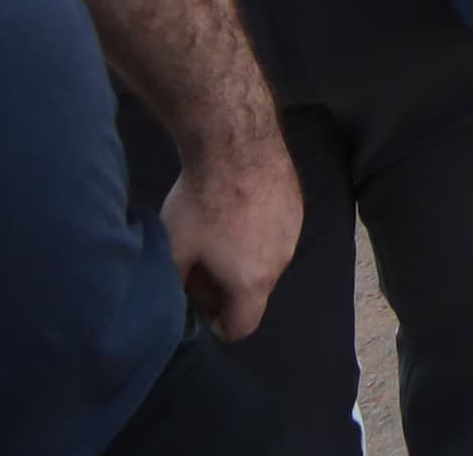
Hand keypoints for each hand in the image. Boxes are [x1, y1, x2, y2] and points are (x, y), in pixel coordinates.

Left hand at [164, 131, 302, 339]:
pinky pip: (276, 234)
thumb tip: (179, 297)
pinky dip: (257, 233)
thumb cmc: (201, 202)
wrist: (236, 144)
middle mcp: (281, 261)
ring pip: (266, 262)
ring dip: (243, 260)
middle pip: (255, 293)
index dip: (217, 327)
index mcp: (252, 282)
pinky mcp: (297, 206)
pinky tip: (236, 209)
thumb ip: (177, 285)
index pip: (242, 327)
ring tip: (217, 234)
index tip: (198, 309)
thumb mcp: (175, 250)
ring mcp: (293, 232)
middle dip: (227, 290)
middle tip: (199, 268)